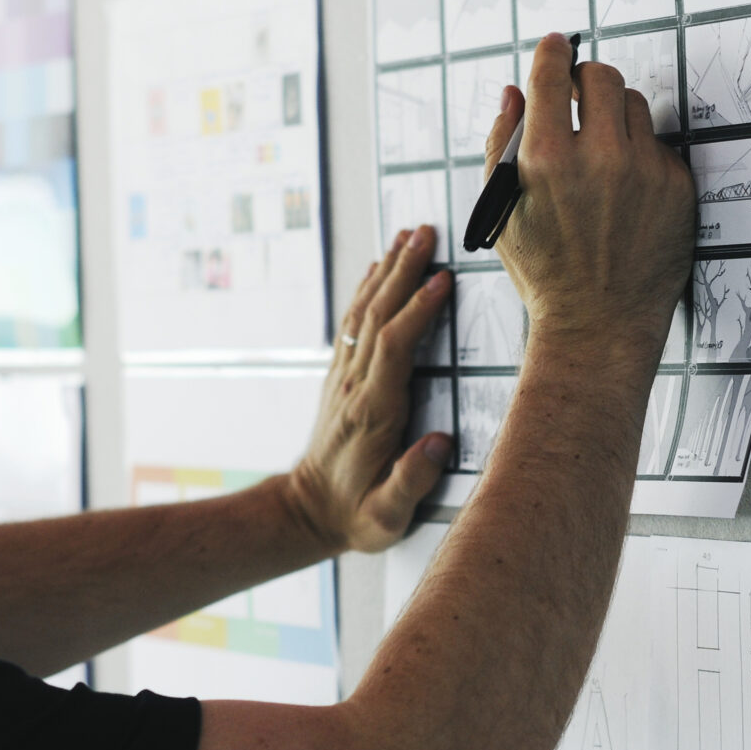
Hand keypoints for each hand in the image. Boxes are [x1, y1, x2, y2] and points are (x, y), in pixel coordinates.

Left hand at [281, 226, 451, 554]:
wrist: (308, 512)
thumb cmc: (355, 516)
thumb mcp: (384, 518)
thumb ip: (410, 482)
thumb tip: (438, 445)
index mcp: (373, 413)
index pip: (395, 349)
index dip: (417, 312)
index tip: (442, 281)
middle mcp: (355, 386)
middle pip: (379, 315)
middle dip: (404, 271)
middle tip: (427, 232)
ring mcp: (345, 377)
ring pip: (366, 311)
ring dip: (388, 270)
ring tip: (410, 234)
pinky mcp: (341, 376)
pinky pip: (356, 322)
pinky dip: (369, 288)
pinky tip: (382, 266)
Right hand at [481, 33, 692, 354]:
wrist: (598, 324)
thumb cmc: (545, 272)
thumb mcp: (502, 211)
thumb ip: (501, 143)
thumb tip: (514, 93)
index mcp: (546, 159)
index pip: (553, 73)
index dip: (553, 52)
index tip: (556, 46)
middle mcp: (599, 157)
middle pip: (602, 76)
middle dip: (587, 80)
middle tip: (579, 96)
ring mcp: (644, 171)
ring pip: (635, 105)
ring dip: (615, 116)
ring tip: (601, 151)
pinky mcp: (676, 186)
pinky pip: (658, 146)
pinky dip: (640, 156)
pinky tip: (625, 190)